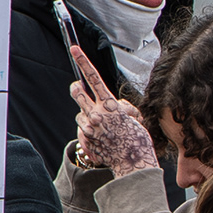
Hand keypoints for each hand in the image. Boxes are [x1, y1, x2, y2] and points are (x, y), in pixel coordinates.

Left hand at [69, 46, 154, 175]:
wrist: (134, 164)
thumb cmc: (138, 140)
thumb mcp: (133, 118)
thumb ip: (118, 107)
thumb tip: (109, 105)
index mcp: (110, 106)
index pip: (94, 78)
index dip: (83, 62)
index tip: (75, 49)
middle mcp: (96, 114)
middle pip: (77, 93)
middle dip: (76, 88)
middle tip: (77, 88)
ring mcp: (89, 127)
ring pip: (80, 114)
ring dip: (87, 117)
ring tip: (102, 128)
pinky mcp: (86, 139)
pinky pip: (82, 131)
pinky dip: (90, 133)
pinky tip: (102, 140)